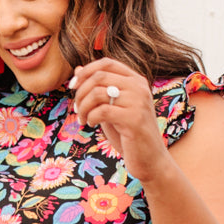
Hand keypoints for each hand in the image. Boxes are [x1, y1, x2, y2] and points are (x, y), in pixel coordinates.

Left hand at [68, 58, 169, 184]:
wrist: (150, 160)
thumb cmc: (129, 135)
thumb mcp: (111, 108)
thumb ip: (98, 90)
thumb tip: (77, 69)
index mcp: (136, 80)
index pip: (107, 63)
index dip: (86, 72)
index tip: (73, 86)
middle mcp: (139, 87)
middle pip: (99, 76)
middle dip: (81, 92)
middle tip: (76, 109)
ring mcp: (138, 102)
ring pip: (98, 92)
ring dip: (83, 107)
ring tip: (83, 119)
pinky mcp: (134, 119)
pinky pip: (102, 110)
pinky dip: (91, 117)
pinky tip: (91, 124)